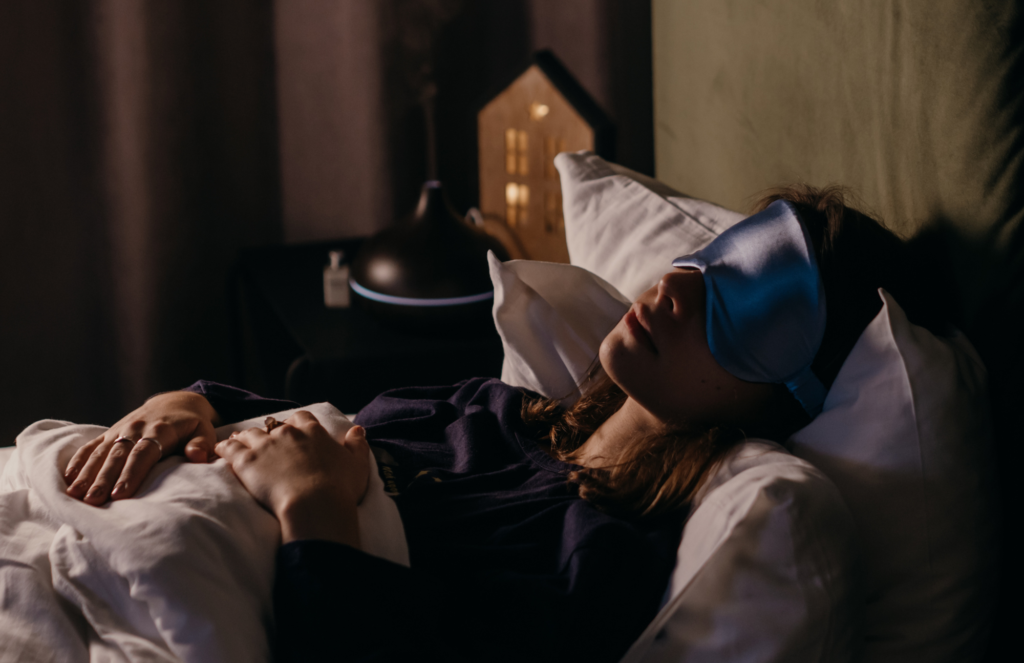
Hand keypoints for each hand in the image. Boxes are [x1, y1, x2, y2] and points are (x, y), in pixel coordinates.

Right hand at [65, 391, 218, 504]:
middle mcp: (136, 429)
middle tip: (93, 501)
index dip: (131, 474)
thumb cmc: (192, 425)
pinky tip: (68, 479)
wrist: (173, 403)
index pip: (143, 454)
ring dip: (87, 474)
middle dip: (104, 479)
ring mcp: (119, 430)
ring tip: (75, 495)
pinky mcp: (109, 433)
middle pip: (117, 455)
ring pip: (101, 452)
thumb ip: (202, 444)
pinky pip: (90, 446)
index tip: (121, 494)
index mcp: (160, 430)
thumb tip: (198, 456)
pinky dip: (79, 461)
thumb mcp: (204, 430)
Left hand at [215, 411, 368, 547]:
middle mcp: (288, 433)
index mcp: (313, 432)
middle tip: (268, 443)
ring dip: (245, 437)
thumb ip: (357, 444)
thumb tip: (358, 429)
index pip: (302, 418)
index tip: (294, 431)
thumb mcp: (358, 465)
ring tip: (240, 442)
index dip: (296, 423)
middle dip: (270, 432)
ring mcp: (265, 446)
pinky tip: (220, 450)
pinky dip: (224, 447)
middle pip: (274, 425)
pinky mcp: (246, 461)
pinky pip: (229, 448)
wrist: (315, 504)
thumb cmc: (340, 488)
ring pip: (250, 434)